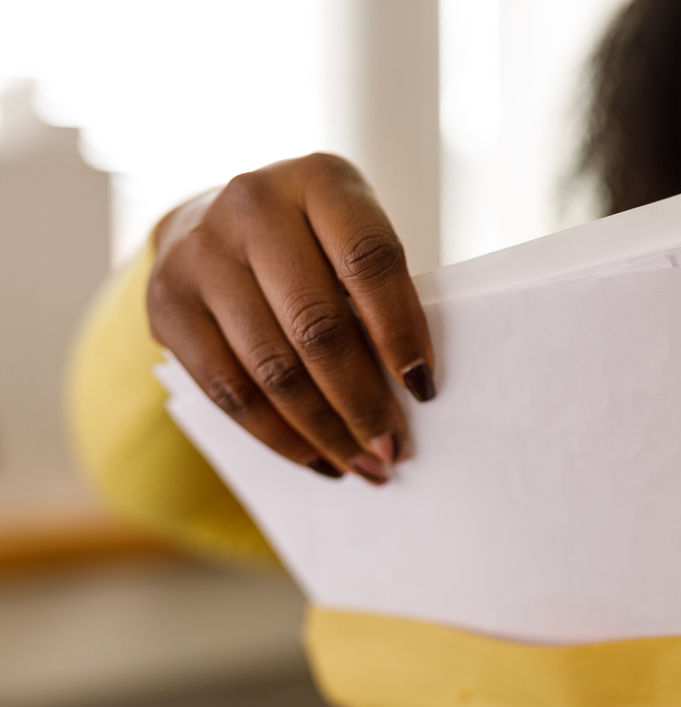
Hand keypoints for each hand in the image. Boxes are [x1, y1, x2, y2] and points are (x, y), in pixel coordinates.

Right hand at [148, 153, 435, 484]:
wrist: (214, 220)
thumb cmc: (315, 241)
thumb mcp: (351, 238)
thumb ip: (377, 294)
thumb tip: (410, 392)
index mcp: (320, 180)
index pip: (369, 261)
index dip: (400, 330)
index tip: (424, 388)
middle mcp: (253, 205)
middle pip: (317, 325)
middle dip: (362, 400)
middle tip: (394, 448)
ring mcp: (201, 253)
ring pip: (272, 367)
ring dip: (324, 431)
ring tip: (363, 465)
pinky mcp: (167, 303)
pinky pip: (229, 390)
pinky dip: (278, 436)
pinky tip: (316, 459)